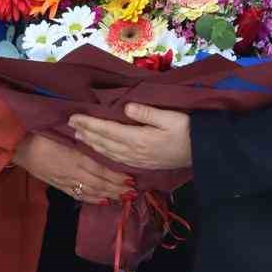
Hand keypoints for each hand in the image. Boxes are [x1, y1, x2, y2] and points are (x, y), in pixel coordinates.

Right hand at [12, 134, 129, 202]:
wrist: (20, 146)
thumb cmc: (42, 134)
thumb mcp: (65, 133)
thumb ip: (83, 140)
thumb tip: (101, 140)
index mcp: (76, 157)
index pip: (101, 170)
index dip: (117, 177)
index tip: (131, 179)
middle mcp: (73, 172)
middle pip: (100, 184)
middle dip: (117, 189)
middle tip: (133, 192)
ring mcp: (66, 181)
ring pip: (91, 191)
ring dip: (108, 195)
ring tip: (123, 198)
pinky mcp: (59, 185)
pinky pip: (79, 195)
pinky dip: (93, 199)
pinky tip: (102, 200)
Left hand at [69, 104, 191, 170]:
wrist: (202, 152)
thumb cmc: (187, 130)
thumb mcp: (170, 117)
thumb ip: (147, 113)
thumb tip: (126, 107)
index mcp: (138, 139)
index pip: (107, 130)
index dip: (89, 124)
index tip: (74, 117)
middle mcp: (134, 152)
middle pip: (103, 142)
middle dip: (86, 133)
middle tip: (69, 125)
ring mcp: (137, 160)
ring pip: (108, 152)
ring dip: (92, 144)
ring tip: (79, 136)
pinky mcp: (142, 164)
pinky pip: (116, 159)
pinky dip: (104, 154)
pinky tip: (100, 150)